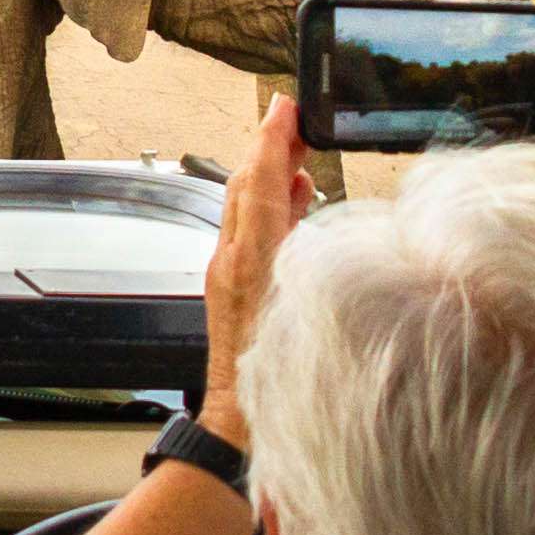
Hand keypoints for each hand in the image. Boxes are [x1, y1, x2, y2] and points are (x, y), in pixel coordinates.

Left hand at [195, 98, 306, 443]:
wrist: (240, 428)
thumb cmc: (275, 385)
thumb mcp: (301, 317)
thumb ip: (303, 255)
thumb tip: (306, 197)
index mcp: (249, 263)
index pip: (256, 184)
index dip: (271, 141)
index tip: (284, 105)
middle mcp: (232, 263)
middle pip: (244, 188)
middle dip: (269, 149)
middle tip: (295, 120)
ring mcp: (228, 277)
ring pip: (245, 210)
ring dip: (269, 177)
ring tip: (297, 155)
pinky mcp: (233, 292)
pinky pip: (249, 234)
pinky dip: (269, 209)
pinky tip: (291, 206)